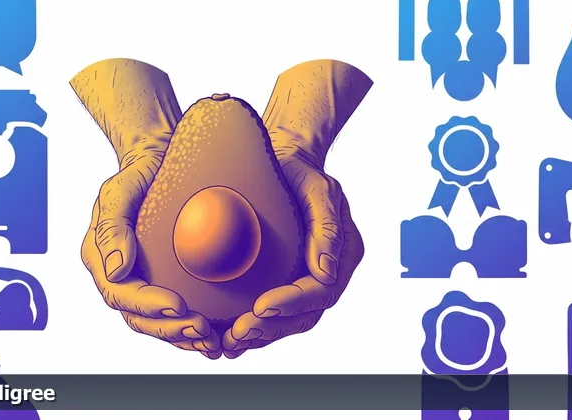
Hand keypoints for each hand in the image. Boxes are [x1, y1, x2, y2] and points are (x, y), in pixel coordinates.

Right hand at [72, 59, 220, 357]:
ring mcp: (142, 282)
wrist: (158, 163)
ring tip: (212, 341)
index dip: (148, 306)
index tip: (177, 305)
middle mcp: (119, 276)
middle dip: (170, 329)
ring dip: (183, 337)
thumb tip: (115, 268)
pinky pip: (175, 314)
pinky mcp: (164, 282)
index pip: (121, 293)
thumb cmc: (137, 173)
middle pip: (139, 318)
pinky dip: (192, 328)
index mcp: (101, 259)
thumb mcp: (119, 190)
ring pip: (158, 323)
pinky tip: (217, 334)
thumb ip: (112, 226)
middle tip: (203, 329)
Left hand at [223, 60, 372, 357]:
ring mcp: (305, 280)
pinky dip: (253, 327)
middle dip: (271, 328)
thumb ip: (326, 225)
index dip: (291, 303)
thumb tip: (326, 270)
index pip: (320, 291)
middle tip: (238, 332)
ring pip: (287, 321)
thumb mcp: (318, 188)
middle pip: (303, 315)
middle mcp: (327, 273)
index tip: (261, 306)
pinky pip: (272, 313)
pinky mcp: (283, 281)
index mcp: (343, 255)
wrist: (283, 164)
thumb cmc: (300, 173)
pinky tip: (228, 336)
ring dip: (260, 335)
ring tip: (230, 342)